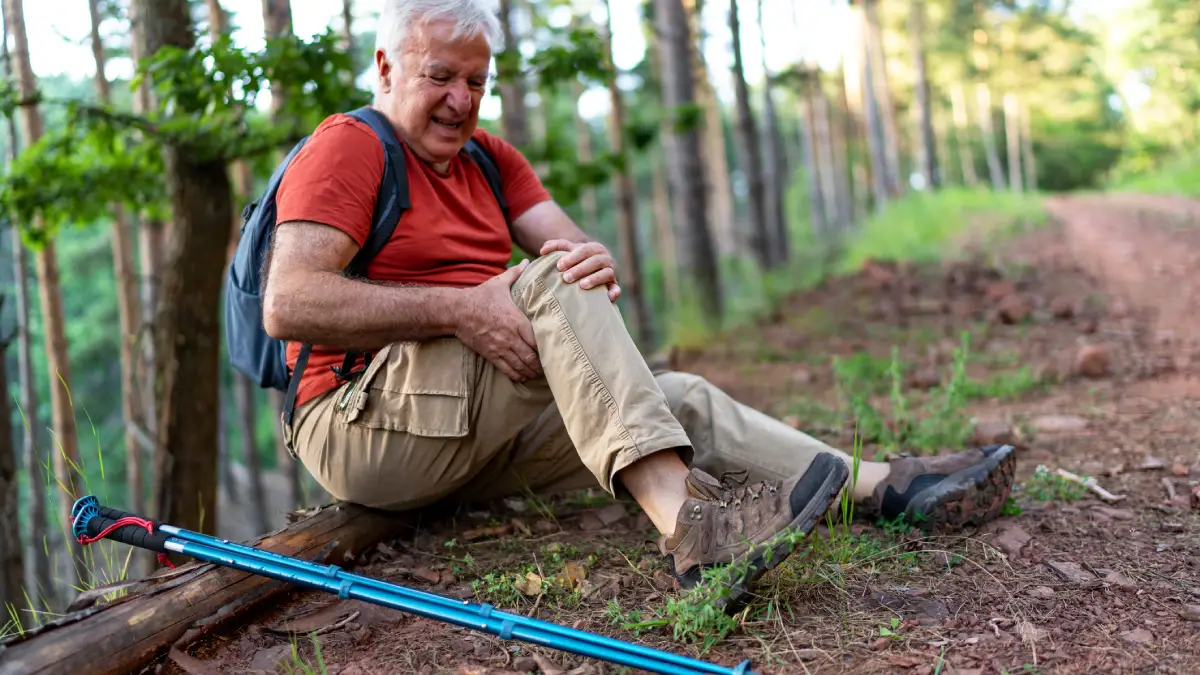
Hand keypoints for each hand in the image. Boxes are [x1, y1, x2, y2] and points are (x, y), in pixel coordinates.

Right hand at [454, 260, 542, 381]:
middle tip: (551, 364)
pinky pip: (507, 370)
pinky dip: (518, 375)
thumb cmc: (480, 297)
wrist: (456, 311)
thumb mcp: (498, 283)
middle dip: (542, 363)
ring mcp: (500, 347)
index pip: (537, 338)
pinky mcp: (490, 354)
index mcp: (516, 320)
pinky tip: (524, 376)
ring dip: (532, 372)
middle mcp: (510, 336)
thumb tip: (526, 261)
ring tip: (540, 373)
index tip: (555, 347)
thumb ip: (515, 274)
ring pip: (521, 366)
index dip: (547, 346)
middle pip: (531, 356)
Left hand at [540, 239, 620, 302]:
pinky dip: (614, 292)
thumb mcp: (568, 251)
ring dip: (595, 279)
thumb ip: (555, 246)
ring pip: (606, 273)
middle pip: (595, 261)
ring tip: (582, 285)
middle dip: (580, 269)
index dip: (572, 257)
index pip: (585, 250)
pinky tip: (608, 298)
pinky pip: (616, 289)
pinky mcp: (614, 286)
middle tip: (566, 278)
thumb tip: (542, 250)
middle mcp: (605, 258)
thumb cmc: (576, 260)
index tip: (559, 266)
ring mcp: (611, 272)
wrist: (592, 271)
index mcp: (594, 248)